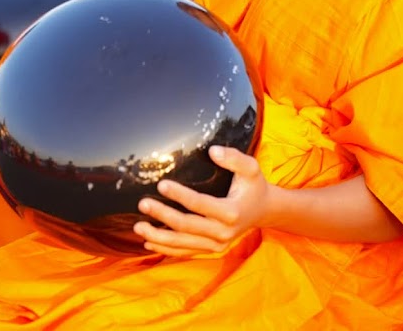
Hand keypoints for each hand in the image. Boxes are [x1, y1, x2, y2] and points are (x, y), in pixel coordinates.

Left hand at [134, 146, 271, 256]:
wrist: (264, 211)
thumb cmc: (254, 186)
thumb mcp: (251, 168)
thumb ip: (234, 158)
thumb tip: (212, 151)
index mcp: (232, 212)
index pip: (200, 204)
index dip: (180, 195)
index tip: (161, 184)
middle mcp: (224, 233)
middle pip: (186, 226)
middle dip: (162, 215)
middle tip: (142, 203)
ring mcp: (217, 245)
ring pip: (182, 243)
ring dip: (158, 236)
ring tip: (138, 226)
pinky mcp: (212, 250)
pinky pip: (186, 252)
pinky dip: (166, 249)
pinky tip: (149, 242)